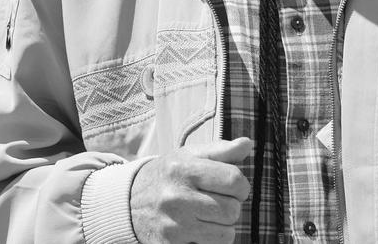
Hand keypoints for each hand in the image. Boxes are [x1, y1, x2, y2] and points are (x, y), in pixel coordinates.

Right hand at [129, 137, 252, 243]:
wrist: (129, 202)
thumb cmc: (168, 175)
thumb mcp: (189, 156)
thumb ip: (220, 150)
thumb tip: (248, 143)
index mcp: (183, 168)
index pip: (234, 180)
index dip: (240, 185)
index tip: (232, 186)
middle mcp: (176, 196)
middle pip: (233, 209)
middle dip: (231, 206)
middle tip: (217, 200)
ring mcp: (173, 224)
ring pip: (227, 232)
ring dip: (223, 225)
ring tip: (207, 214)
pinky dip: (211, 239)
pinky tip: (197, 227)